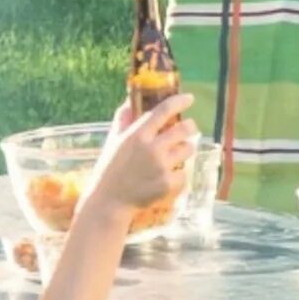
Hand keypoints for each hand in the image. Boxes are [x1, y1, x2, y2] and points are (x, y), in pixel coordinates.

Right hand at [94, 95, 197, 214]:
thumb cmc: (109, 169)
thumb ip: (122, 120)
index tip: (189, 98)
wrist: (109, 201)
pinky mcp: (168, 184)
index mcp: (137, 135)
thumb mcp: (113, 141)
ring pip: (188, 149)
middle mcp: (152, 148)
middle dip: (189, 126)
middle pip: (184, 129)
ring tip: (175, 155)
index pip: (163, 111)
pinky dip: (178, 175)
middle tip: (188, 129)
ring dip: (185, 149)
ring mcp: (162, 167)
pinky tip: (166, 177)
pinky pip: (184, 173)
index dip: (180, 101)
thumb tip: (128, 102)